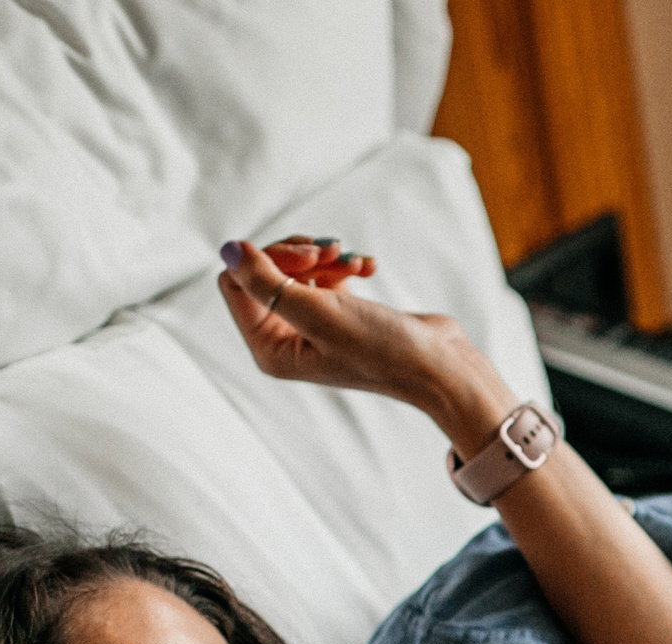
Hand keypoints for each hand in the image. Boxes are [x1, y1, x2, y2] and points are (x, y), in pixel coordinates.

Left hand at [215, 237, 506, 432]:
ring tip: (356, 261)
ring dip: (326, 256)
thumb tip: (229, 248)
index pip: (236, 284)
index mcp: (270, 349)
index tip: (311, 255)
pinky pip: (325, 274)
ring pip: (295, 268)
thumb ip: (266, 281)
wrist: (443, 367)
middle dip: (298, 253)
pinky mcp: (339, 313)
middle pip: (263, 271)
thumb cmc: (383, 350)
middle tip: (332, 248)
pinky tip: (370, 268)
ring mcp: (312, 326)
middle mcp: (286, 339)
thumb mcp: (319, 313)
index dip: (267, 258)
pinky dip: (346, 265)